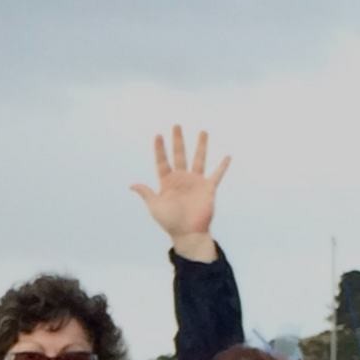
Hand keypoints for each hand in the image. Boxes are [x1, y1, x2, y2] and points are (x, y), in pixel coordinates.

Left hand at [129, 125, 227, 261]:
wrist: (188, 233)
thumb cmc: (169, 222)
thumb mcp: (155, 206)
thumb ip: (146, 193)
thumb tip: (132, 185)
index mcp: (167, 182)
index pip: (162, 162)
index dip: (160, 149)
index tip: (158, 135)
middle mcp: (181, 179)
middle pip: (179, 155)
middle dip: (178, 141)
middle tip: (176, 125)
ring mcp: (195, 182)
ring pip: (199, 159)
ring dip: (201, 146)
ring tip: (203, 132)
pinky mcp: (208, 188)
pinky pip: (217, 175)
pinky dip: (222, 166)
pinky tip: (227, 156)